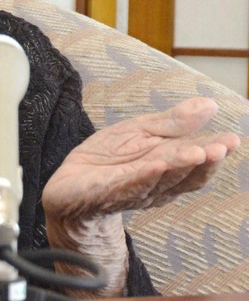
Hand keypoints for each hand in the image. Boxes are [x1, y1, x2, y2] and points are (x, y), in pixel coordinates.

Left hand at [43, 97, 237, 221]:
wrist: (69, 186)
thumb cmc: (107, 159)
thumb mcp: (140, 131)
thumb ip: (173, 123)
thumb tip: (210, 105)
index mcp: (168, 167)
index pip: (196, 159)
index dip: (214, 150)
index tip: (232, 139)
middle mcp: (157, 184)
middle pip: (183, 173)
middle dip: (201, 160)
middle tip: (218, 148)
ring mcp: (133, 192)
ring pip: (161, 181)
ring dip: (178, 167)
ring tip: (195, 152)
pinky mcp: (107, 195)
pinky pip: (127, 186)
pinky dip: (143, 177)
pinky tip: (155, 165)